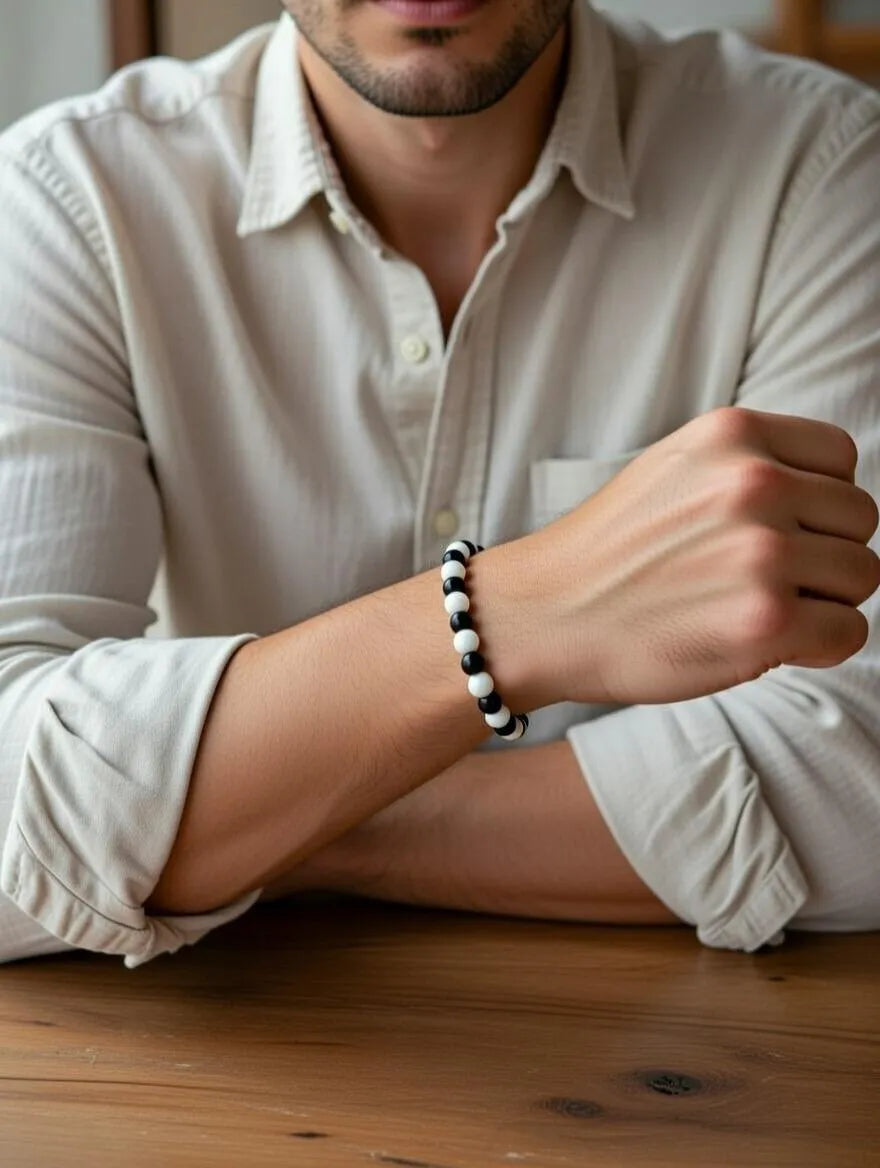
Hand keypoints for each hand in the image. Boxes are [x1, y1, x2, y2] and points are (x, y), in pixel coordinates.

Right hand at [528, 407, 879, 705]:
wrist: (545, 615)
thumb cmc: (609, 552)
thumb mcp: (675, 467)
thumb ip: (750, 464)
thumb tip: (833, 497)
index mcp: (732, 434)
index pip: (841, 458)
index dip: (817, 501)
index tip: (778, 530)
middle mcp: (754, 484)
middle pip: (859, 519)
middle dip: (822, 553)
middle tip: (761, 579)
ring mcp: (762, 554)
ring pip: (860, 576)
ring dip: (821, 600)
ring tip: (756, 609)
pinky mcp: (765, 624)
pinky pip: (848, 633)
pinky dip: (816, 647)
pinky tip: (761, 642)